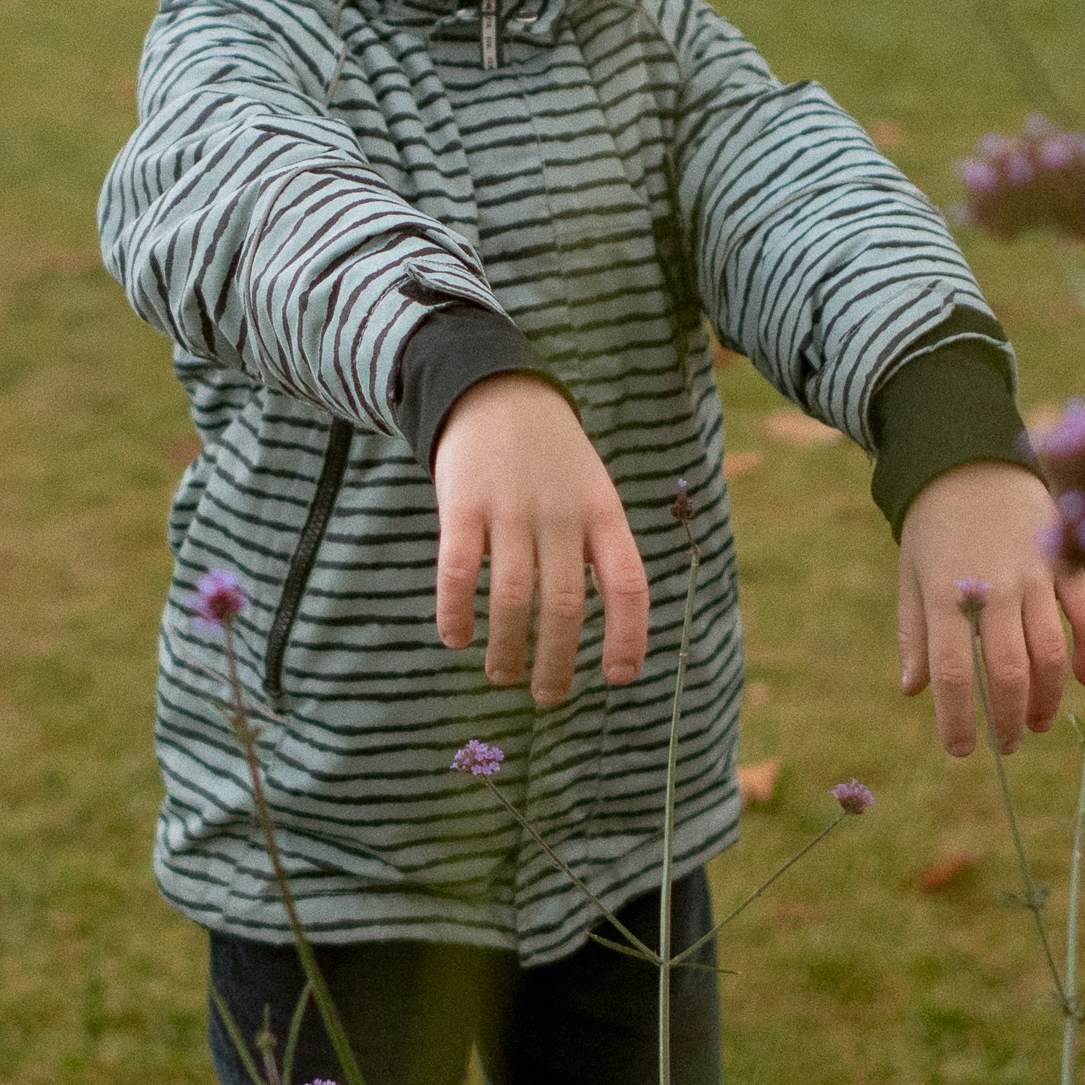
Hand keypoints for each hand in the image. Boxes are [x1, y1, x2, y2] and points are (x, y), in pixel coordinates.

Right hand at [430, 374, 650, 704]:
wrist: (496, 388)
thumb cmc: (551, 458)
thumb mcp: (592, 491)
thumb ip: (598, 549)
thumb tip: (609, 630)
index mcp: (602, 513)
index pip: (627, 584)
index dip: (628, 636)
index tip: (618, 677)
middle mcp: (560, 514)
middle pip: (564, 605)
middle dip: (557, 662)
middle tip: (549, 696)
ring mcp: (510, 509)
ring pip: (512, 598)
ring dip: (507, 648)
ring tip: (503, 675)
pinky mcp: (462, 504)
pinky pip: (458, 570)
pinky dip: (456, 612)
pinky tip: (456, 638)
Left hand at [897, 462, 1084, 757]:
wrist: (971, 457)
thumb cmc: (933, 525)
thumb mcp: (910, 575)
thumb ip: (914, 634)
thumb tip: (912, 690)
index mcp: (945, 595)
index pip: (953, 673)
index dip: (957, 720)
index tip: (959, 750)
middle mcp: (993, 588)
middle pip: (1010, 671)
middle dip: (1010, 719)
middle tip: (1007, 743)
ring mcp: (1034, 575)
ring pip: (1051, 652)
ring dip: (1048, 697)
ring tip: (1038, 723)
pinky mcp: (1064, 562)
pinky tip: (1084, 679)